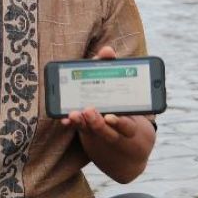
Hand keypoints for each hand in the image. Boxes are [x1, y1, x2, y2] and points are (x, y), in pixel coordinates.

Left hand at [60, 45, 155, 181]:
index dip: (119, 122)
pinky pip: (82, 129)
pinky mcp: (91, 134)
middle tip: (88, 111)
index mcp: (132, 122)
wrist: (126, 147)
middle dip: (98, 122)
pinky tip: (65, 118)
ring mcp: (104, 134)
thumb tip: (107, 50)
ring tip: (74, 113)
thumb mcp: (120, 88)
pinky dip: (74, 123)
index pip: (128, 123)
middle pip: (108, 131)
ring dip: (83, 122)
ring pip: (94, 132)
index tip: (110, 118)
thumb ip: (112, 67)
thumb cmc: (123, 106)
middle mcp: (119, 132)